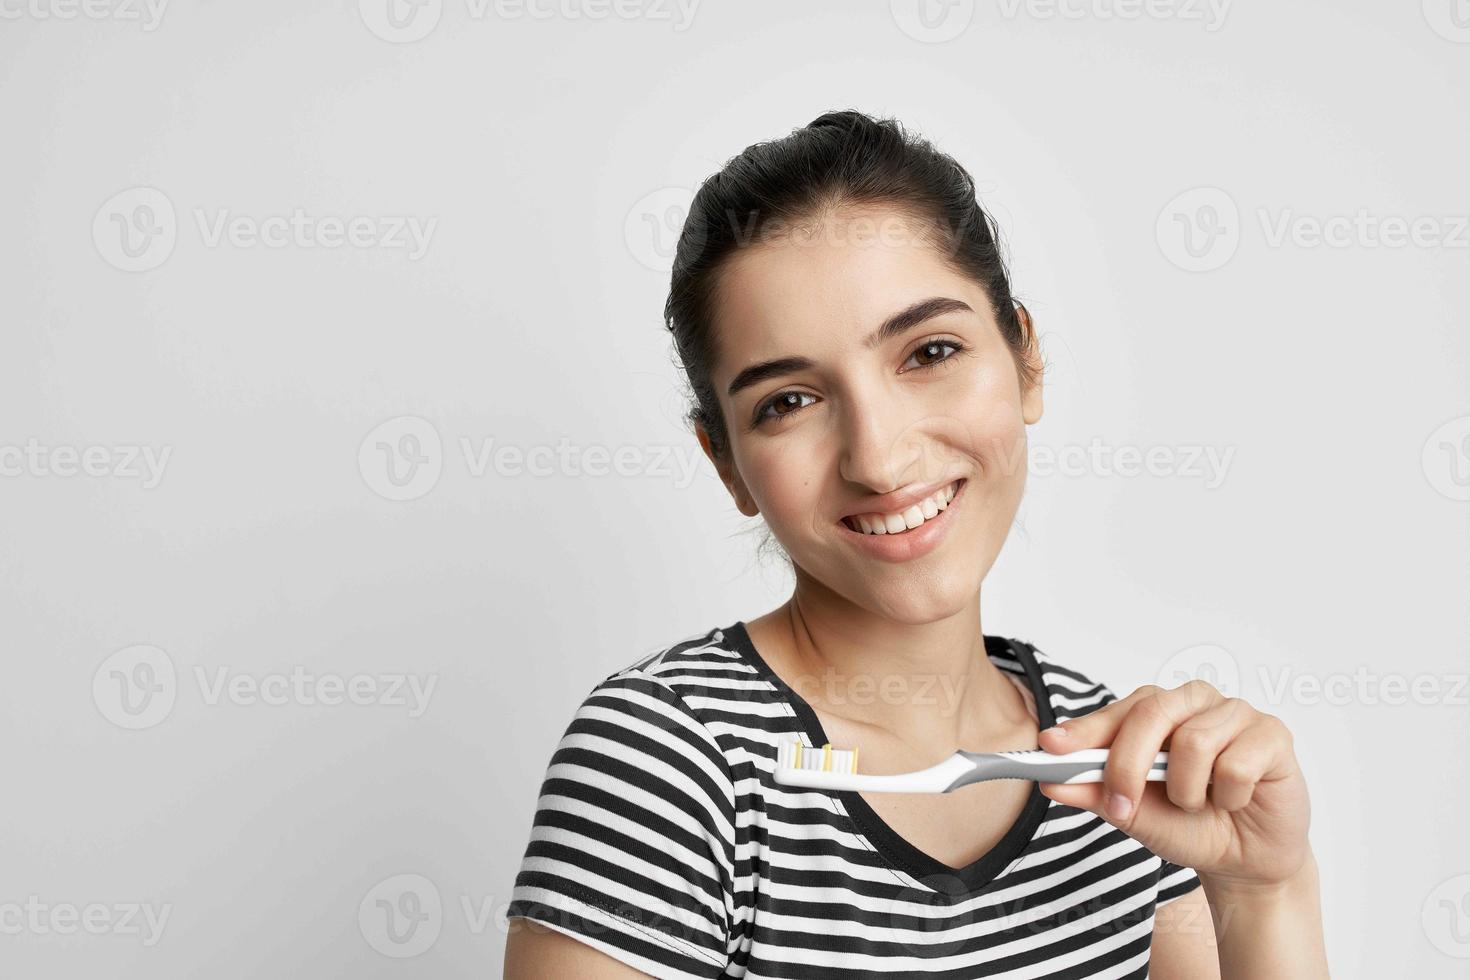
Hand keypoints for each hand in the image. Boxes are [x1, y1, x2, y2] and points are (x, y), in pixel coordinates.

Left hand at [1036, 680, 1311, 888]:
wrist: (1244, 860)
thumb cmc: (1189, 826)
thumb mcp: (1133, 814)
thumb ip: (1094, 792)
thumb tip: (1050, 779)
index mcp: (1159, 711)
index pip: (1118, 710)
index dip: (1085, 730)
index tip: (1052, 747)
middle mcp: (1195, 702)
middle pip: (1151, 714)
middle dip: (1128, 766)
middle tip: (1122, 807)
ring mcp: (1236, 712)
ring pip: (1193, 742)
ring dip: (1186, 791)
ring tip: (1197, 804)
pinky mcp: (1272, 734)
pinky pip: (1236, 764)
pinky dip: (1227, 796)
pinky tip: (1234, 801)